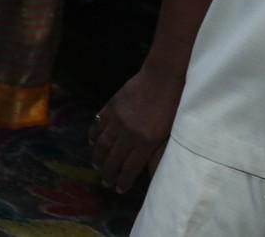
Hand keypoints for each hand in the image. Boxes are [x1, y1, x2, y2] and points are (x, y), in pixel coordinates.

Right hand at [90, 64, 185, 192]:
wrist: (162, 76)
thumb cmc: (171, 103)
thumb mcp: (168, 131)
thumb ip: (155, 149)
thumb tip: (148, 166)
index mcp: (146, 142)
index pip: (129, 169)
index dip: (123, 181)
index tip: (119, 188)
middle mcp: (129, 134)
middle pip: (113, 160)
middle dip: (108, 174)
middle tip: (106, 181)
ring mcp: (117, 120)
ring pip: (102, 145)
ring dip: (98, 158)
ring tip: (97, 165)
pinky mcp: (111, 107)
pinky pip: (98, 125)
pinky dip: (93, 135)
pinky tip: (93, 142)